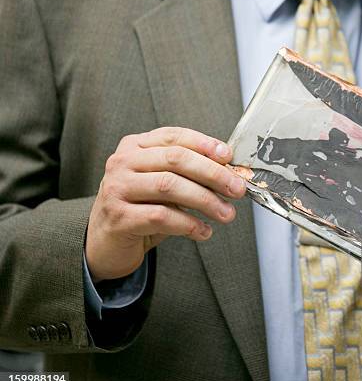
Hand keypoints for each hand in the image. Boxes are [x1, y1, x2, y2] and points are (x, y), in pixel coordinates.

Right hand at [86, 127, 245, 282]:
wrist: (106, 243)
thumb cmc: (141, 209)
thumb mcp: (164, 185)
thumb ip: (189, 175)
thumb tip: (231, 174)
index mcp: (135, 146)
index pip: (174, 137)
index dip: (204, 144)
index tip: (229, 156)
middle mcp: (122, 163)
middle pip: (176, 159)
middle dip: (212, 173)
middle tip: (237, 189)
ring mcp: (117, 189)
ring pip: (170, 186)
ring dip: (205, 200)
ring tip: (227, 213)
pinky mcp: (119, 218)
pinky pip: (162, 217)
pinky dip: (189, 224)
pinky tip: (204, 231)